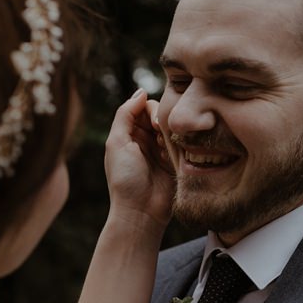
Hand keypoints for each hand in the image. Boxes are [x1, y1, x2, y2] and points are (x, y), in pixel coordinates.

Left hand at [104, 88, 174, 235]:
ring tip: (167, 147)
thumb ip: (125, 114)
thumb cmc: (125, 179)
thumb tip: (141, 91)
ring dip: (173, 134)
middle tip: (163, 132)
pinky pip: (185, 144)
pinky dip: (182, 146)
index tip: (155, 124)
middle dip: (164, 120)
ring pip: (175, 128)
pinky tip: (177, 156)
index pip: (144, 108)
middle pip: (161, 115)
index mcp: (129, 134)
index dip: (151, 110)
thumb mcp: (117, 142)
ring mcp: (162, 151)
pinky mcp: (176, 162)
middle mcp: (146, 140)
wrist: (141, 212)